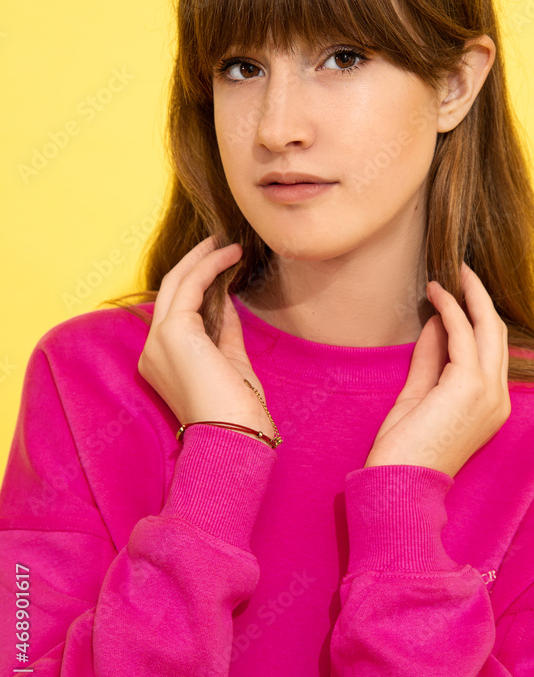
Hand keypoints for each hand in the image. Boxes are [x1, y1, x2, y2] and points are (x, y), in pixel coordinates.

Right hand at [137, 235, 272, 437]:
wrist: (234, 434)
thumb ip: (224, 329)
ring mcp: (158, 340)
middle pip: (169, 291)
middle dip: (194, 263)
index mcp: (162, 360)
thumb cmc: (236, 408)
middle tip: (218, 243)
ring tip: (228, 244)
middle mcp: (153, 349)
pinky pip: (190, 286)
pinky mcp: (173, 332)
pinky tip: (230, 257)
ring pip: (175, 283)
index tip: (220, 267)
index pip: (175, 311)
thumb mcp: (230, 360)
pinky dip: (210, 266)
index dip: (197, 285)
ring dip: (203, 258)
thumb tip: (226, 299)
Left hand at [364, 262, 509, 477]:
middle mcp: (498, 398)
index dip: (475, 317)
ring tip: (449, 273)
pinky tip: (436, 294)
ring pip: (487, 328)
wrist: (399, 483)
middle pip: (496, 334)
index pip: (489, 351)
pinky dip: (451, 308)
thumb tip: (436, 324)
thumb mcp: (419, 395)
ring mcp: (488, 392)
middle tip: (460, 270)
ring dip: (467, 296)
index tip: (455, 293)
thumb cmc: (405, 449)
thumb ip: (431, 360)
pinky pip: (463, 334)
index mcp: (491, 406)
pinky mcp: (470, 385)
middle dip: (479, 298)